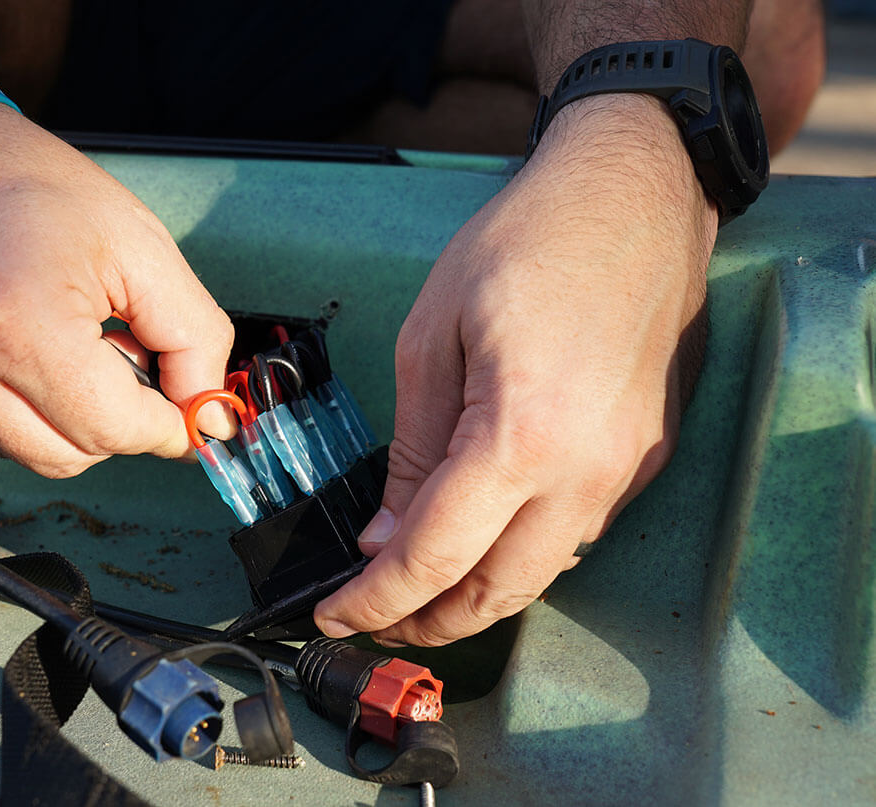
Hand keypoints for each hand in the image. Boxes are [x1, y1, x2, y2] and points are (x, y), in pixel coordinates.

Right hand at [0, 102, 233, 475]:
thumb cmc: (23, 182)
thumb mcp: (139, 242)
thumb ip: (194, 337)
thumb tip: (210, 420)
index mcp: (20, 323)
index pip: (114, 429)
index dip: (164, 425)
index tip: (184, 410)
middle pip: (71, 455)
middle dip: (116, 420)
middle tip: (121, 354)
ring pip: (29, 454)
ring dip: (68, 417)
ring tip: (66, 343)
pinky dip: (22, 411)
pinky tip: (21, 350)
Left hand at [316, 95, 716, 645]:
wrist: (637, 193)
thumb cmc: (528, 241)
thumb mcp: (434, 335)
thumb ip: (413, 448)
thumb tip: (386, 534)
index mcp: (522, 435)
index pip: (435, 555)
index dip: (376, 598)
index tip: (336, 615)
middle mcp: (587, 471)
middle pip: (497, 592)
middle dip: (427, 621)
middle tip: (375, 619)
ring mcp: (628, 469)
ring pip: (542, 575)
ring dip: (476, 597)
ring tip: (420, 591)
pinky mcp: (649, 457)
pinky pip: (577, 535)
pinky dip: (521, 556)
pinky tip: (483, 540)